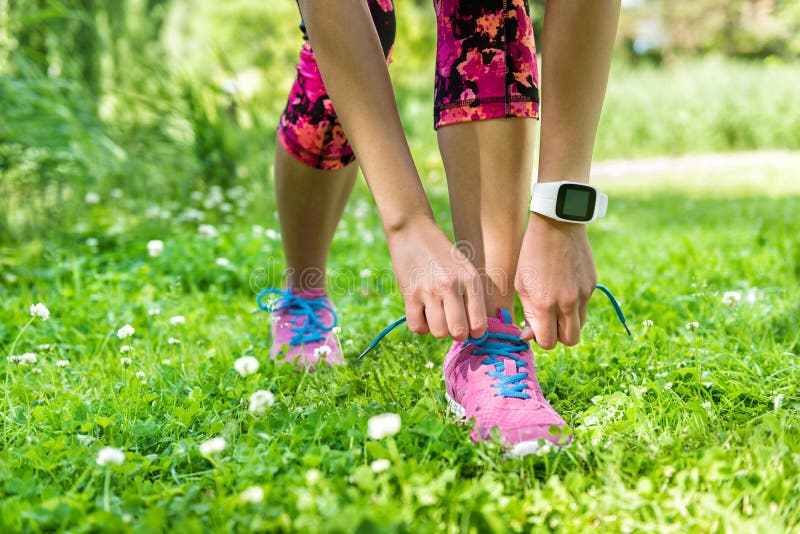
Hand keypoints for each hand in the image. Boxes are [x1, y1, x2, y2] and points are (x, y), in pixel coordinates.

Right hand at [386, 216, 486, 341]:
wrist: (413, 231)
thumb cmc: (442, 252)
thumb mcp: (465, 268)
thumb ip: (471, 294)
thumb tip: (474, 329)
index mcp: (470, 280)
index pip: (479, 323)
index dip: (475, 334)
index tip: (469, 331)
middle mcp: (452, 286)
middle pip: (458, 332)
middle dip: (456, 334)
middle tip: (452, 325)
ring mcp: (430, 291)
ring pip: (438, 332)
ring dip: (438, 329)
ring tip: (437, 316)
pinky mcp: (410, 294)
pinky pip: (417, 327)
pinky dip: (420, 326)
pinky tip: (422, 314)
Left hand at [515, 213, 596, 348]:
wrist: (558, 225)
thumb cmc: (532, 253)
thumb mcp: (522, 283)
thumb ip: (528, 313)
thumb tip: (530, 336)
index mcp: (544, 304)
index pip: (548, 342)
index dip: (540, 338)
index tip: (535, 327)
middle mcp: (567, 303)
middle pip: (570, 340)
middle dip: (558, 336)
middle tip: (548, 322)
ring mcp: (583, 294)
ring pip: (581, 326)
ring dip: (569, 322)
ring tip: (556, 305)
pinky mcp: (593, 284)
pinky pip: (586, 306)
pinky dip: (576, 305)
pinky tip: (565, 286)